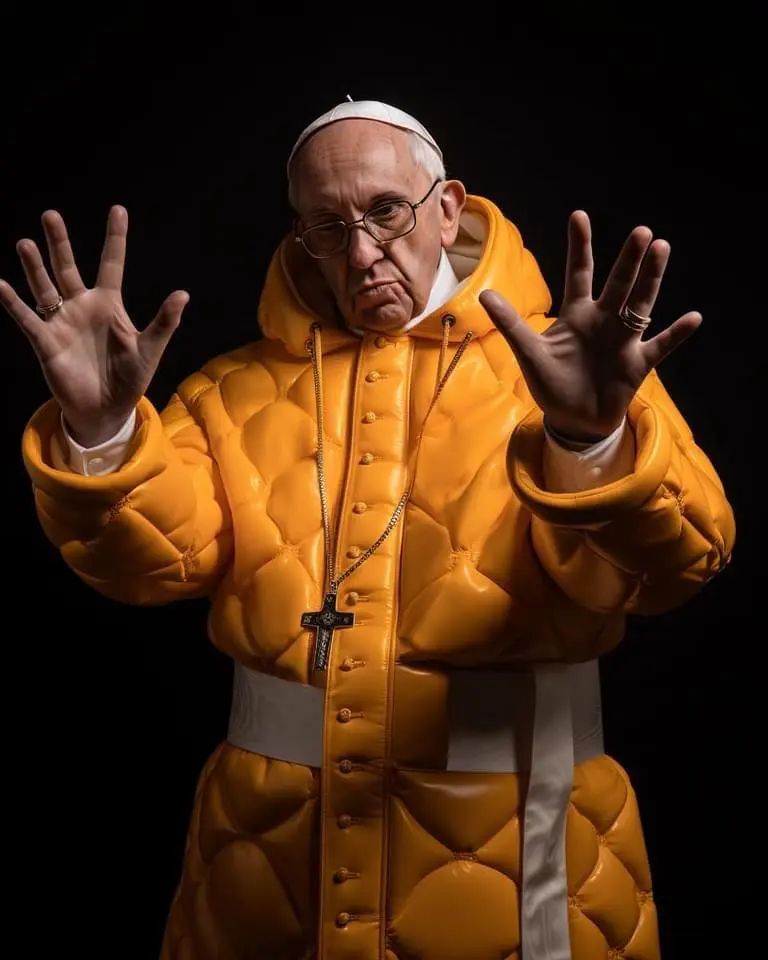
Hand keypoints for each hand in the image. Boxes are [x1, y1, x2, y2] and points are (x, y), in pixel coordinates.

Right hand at [1, 205, 188, 445]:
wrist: (106, 409)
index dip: (115, 238)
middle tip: (51, 215)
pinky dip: (13, 303)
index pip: (112, 263)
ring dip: (34, 266)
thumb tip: (183, 293)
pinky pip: (27, 319)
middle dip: (59, 242)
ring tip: (25, 243)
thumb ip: (163, 321)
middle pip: (67, 267)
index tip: (118, 209)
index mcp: (109, 304)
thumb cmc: (129, 379)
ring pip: (45, 287)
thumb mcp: (149, 349)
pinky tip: (1, 285)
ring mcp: (61, 322)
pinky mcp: (46, 342)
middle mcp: (82, 306)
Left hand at [479, 210, 701, 441]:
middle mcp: (603, 320)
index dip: (579, 246)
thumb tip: (484, 294)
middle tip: (641, 232)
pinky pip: (660, 346)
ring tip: (662, 250)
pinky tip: (693, 318)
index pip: (579, 273)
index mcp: (576, 315)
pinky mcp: (637, 363)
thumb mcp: (529, 353)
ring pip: (640, 304)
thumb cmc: (551, 384)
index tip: (579, 215)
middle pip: (618, 283)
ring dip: (651, 280)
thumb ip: (511, 323)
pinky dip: (676, 334)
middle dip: (628, 259)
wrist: (572, 420)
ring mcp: (623, 340)